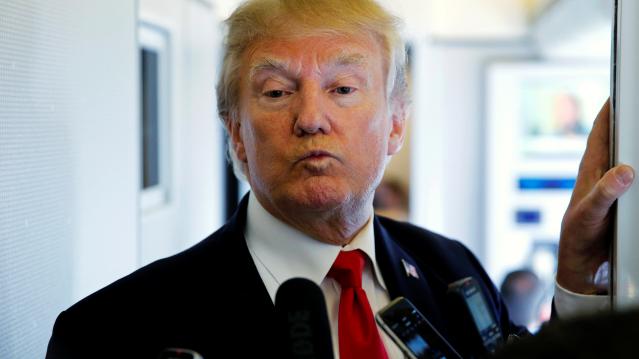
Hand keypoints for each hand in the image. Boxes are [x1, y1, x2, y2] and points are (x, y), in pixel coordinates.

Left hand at [557, 99, 634, 293]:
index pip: (602, 130)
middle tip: (638, 99)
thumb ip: (605, 194)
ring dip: (637, 141)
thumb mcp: (589, 215)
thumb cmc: (577, 237)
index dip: (610, 107)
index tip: (620, 87)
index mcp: (590, 169)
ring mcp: (614, 185)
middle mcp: (603, 172)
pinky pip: (635, 175)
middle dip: (629, 117)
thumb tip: (625, 171)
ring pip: (629, 155)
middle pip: (618, 137)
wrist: (581, 263)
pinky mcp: (624, 199)